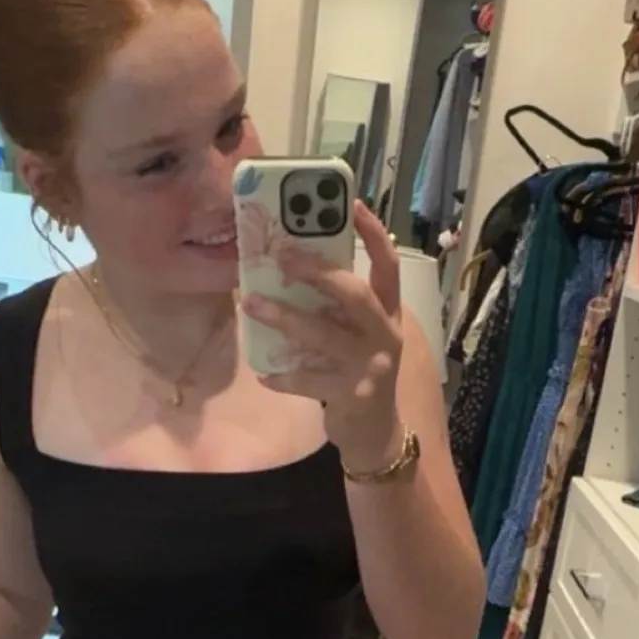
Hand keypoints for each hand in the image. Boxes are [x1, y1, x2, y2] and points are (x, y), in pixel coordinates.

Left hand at [242, 200, 403, 473]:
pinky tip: (263, 373)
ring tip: (250, 304)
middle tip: (280, 257)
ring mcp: (369, 366)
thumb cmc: (360, 374)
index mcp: (388, 314)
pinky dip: (283, 376)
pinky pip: (308, 380)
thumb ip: (339, 309)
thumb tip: (291, 271)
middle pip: (353, 294)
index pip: (388, 266)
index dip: (372, 234)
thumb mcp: (361, 336)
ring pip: (323, 334)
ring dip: (283, 317)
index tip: (352, 204)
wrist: (375, 434)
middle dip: (316, 272)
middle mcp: (384, 335)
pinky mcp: (351, 396)